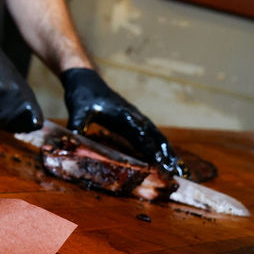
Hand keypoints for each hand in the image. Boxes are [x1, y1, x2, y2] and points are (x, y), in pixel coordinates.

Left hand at [61, 68, 183, 176]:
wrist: (85, 80)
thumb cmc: (82, 94)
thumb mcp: (78, 110)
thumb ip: (77, 124)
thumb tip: (72, 141)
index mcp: (125, 116)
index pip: (144, 137)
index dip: (154, 154)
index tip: (164, 168)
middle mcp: (134, 117)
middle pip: (157, 138)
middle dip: (169, 156)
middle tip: (181, 174)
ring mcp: (135, 118)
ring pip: (157, 137)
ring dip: (168, 153)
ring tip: (180, 170)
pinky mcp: (132, 121)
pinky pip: (150, 135)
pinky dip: (159, 147)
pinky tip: (163, 159)